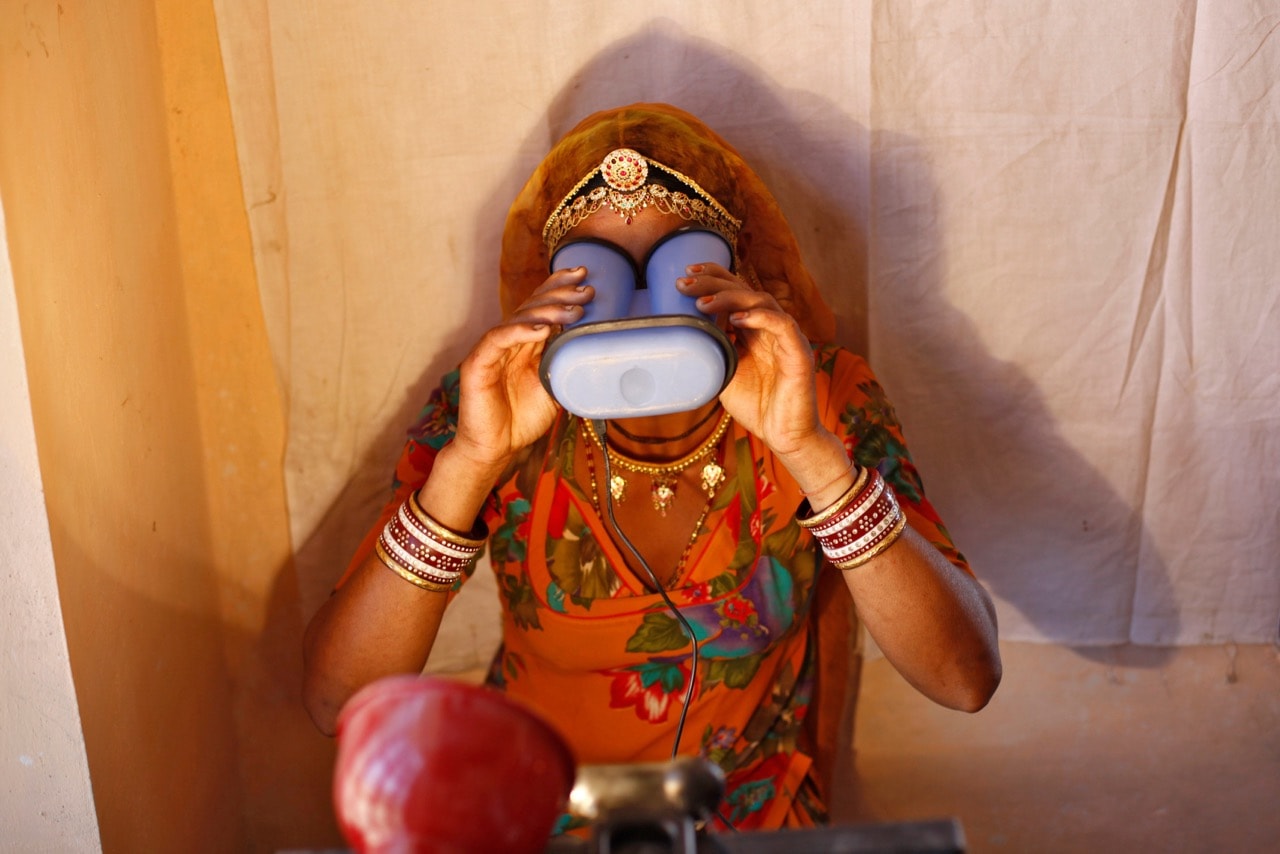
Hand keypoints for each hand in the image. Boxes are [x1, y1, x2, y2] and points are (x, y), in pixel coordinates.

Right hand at [450, 267, 591, 469]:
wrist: (496, 448)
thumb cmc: (522, 420)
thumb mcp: (554, 389)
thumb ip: (565, 365)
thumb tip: (593, 347)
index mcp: (526, 344)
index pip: (542, 307)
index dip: (559, 287)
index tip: (585, 276)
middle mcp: (509, 341)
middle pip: (533, 307)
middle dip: (560, 293)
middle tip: (585, 289)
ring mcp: (492, 350)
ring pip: (518, 320)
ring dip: (547, 311)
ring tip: (573, 310)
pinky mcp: (477, 364)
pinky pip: (498, 340)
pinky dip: (520, 331)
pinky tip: (542, 328)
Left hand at [677, 263, 824, 456]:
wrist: (783, 435)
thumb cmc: (757, 406)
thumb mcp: (724, 373)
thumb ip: (712, 351)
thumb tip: (684, 332)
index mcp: (755, 330)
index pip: (736, 292)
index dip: (713, 277)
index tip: (685, 275)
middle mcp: (771, 328)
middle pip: (745, 290)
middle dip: (713, 282)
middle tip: (684, 283)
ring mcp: (787, 338)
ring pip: (762, 301)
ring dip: (730, 297)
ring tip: (702, 302)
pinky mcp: (799, 353)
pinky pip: (782, 324)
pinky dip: (759, 317)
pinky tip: (736, 318)